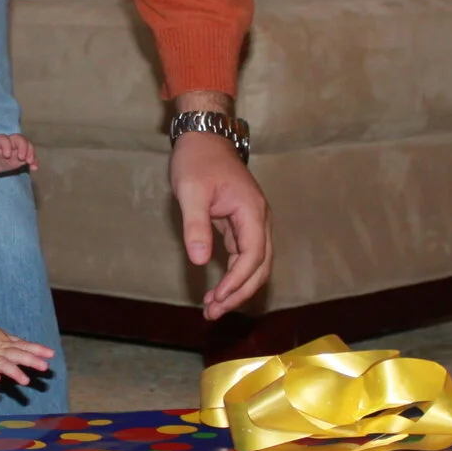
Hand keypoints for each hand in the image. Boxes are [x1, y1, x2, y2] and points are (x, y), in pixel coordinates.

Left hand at [0, 133, 35, 179]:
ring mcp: (15, 148)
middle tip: (22, 158)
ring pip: (26, 144)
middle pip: (18, 138)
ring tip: (30, 163)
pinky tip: (34, 168)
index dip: (6, 145)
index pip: (2, 139)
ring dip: (31, 152)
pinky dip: (34, 160)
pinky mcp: (20, 156)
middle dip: (23, 146)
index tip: (7, 155)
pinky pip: (30, 154)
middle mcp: (7, 143)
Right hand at [0, 295, 54, 386]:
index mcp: (6, 344)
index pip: (24, 346)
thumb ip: (17, 344)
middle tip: (45, 367)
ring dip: (13, 371)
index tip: (51, 354)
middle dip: (31, 361)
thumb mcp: (1, 337)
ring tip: (25, 381)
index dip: (38, 350)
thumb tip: (35, 349)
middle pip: (17, 355)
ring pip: (2, 364)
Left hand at [169, 93, 271, 320]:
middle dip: (240, 293)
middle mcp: (259, 219)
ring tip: (212, 308)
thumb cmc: (198, 160)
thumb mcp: (191, 192)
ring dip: (238, 288)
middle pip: (260, 266)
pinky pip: (245, 257)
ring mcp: (253, 222)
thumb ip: (196, 227)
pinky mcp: (242, 224)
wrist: (204, 138)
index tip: (218, 298)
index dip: (237, 281)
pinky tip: (218, 290)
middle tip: (213, 313)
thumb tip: (201, 262)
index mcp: (252, 211)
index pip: (253, 256)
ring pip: (255, 264)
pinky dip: (234, 275)